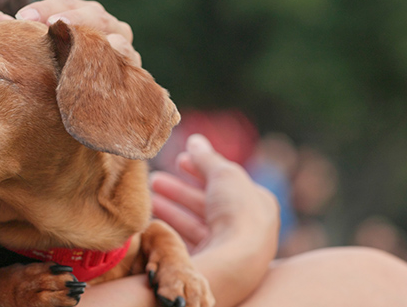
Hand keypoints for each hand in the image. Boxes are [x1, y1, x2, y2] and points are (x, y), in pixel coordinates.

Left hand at [0, 0, 140, 66]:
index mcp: (82, 13)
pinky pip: (128, 58)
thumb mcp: (45, 47)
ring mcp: (122, 43)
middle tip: (55, 23)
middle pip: (90, 14)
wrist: (100, 95)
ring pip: (112, 32)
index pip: (63, 3)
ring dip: (98, 35)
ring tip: (82, 38)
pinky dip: (121, 54)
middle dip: (72, 17)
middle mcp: (105, 23)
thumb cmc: (65, 66)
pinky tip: (112, 51)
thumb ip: (24, 33)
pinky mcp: (132, 66)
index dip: (44, 8)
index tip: (22, 16)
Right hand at [151, 134, 279, 254]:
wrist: (235, 262)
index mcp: (258, 204)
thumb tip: (195, 140)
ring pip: (194, 224)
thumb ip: (207, 157)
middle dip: (180, 191)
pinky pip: (187, 243)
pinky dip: (170, 230)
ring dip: (171, 209)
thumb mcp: (223, 173)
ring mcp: (228, 250)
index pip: (226, 183)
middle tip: (155, 180)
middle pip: (207, 204)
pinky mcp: (210, 266)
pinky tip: (153, 221)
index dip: (201, 169)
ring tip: (148, 198)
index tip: (179, 160)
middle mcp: (246, 229)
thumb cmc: (237, 213)